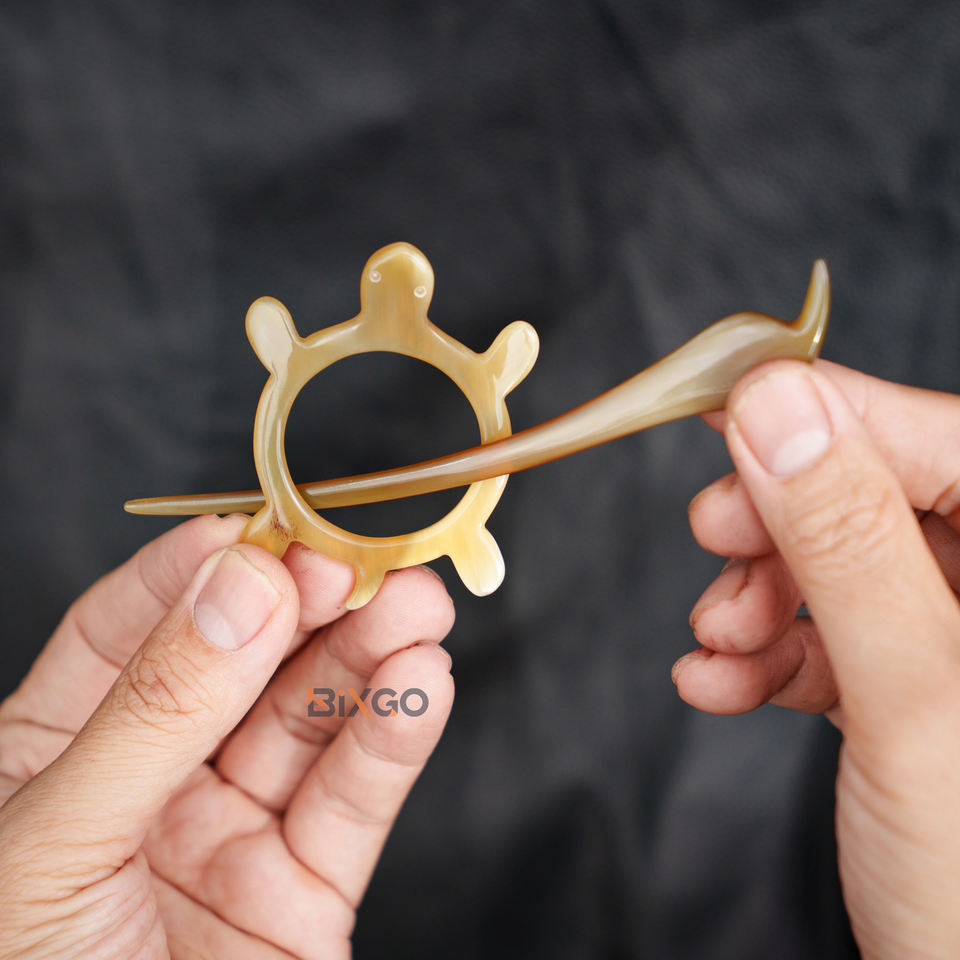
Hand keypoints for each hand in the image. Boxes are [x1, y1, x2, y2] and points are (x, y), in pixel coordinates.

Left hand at [0, 515, 454, 958]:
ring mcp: (232, 836)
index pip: (130, 631)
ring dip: (369, 659)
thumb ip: (153, 711)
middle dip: (305, 607)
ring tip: (415, 608)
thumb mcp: (55, 846)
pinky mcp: (304, 895)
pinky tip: (421, 686)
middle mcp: (152, 784)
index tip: (261, 528)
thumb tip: (236, 586)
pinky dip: (394, 741)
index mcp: (56, 759)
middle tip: (358, 563)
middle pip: (241, 666)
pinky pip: (354, 804)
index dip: (199, 572)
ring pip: (312, 724)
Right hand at [676, 359, 959, 957]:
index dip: (828, 419)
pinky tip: (721, 681)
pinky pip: (829, 636)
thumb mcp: (916, 696)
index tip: (730, 418)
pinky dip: (764, 653)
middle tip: (715, 540)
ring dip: (758, 599)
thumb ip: (847, 542)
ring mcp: (955, 639)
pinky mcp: (913, 687)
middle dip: (778, 524)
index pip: (938, 437)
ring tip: (716, 644)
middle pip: (876, 497)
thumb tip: (778, 409)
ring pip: (840, 568)